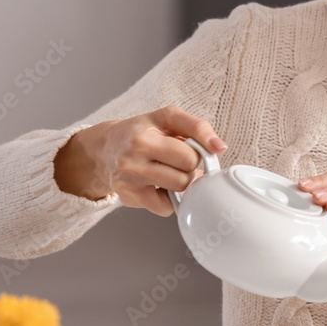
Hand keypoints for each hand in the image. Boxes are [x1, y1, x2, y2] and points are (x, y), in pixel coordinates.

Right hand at [53, 105, 225, 215]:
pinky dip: (168, 199)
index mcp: (144, 138)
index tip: (190, 148)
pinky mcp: (127, 198)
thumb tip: (220, 147)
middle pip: (185, 177)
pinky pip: (165, 208)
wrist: (106, 148)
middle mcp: (131, 161)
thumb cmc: (143, 131)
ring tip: (168, 170)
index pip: (190, 156)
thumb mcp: (169, 118)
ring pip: (177, 192)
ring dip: (180, 183)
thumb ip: (198, 128)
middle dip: (188, 168)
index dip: (196, 152)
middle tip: (176, 160)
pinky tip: (159, 184)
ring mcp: (128, 182)